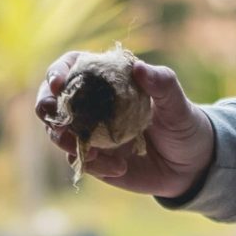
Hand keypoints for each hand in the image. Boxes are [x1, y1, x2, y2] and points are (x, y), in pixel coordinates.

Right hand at [35, 51, 214, 198]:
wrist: (190, 164)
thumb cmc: (183, 123)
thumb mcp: (177, 103)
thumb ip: (162, 84)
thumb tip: (139, 68)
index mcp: (106, 79)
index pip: (71, 67)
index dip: (58, 72)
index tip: (59, 84)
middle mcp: (91, 104)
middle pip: (52, 100)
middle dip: (45, 107)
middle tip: (53, 118)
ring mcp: (89, 132)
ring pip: (58, 132)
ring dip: (66, 140)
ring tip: (93, 152)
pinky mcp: (94, 159)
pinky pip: (79, 161)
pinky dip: (93, 165)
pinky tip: (119, 168)